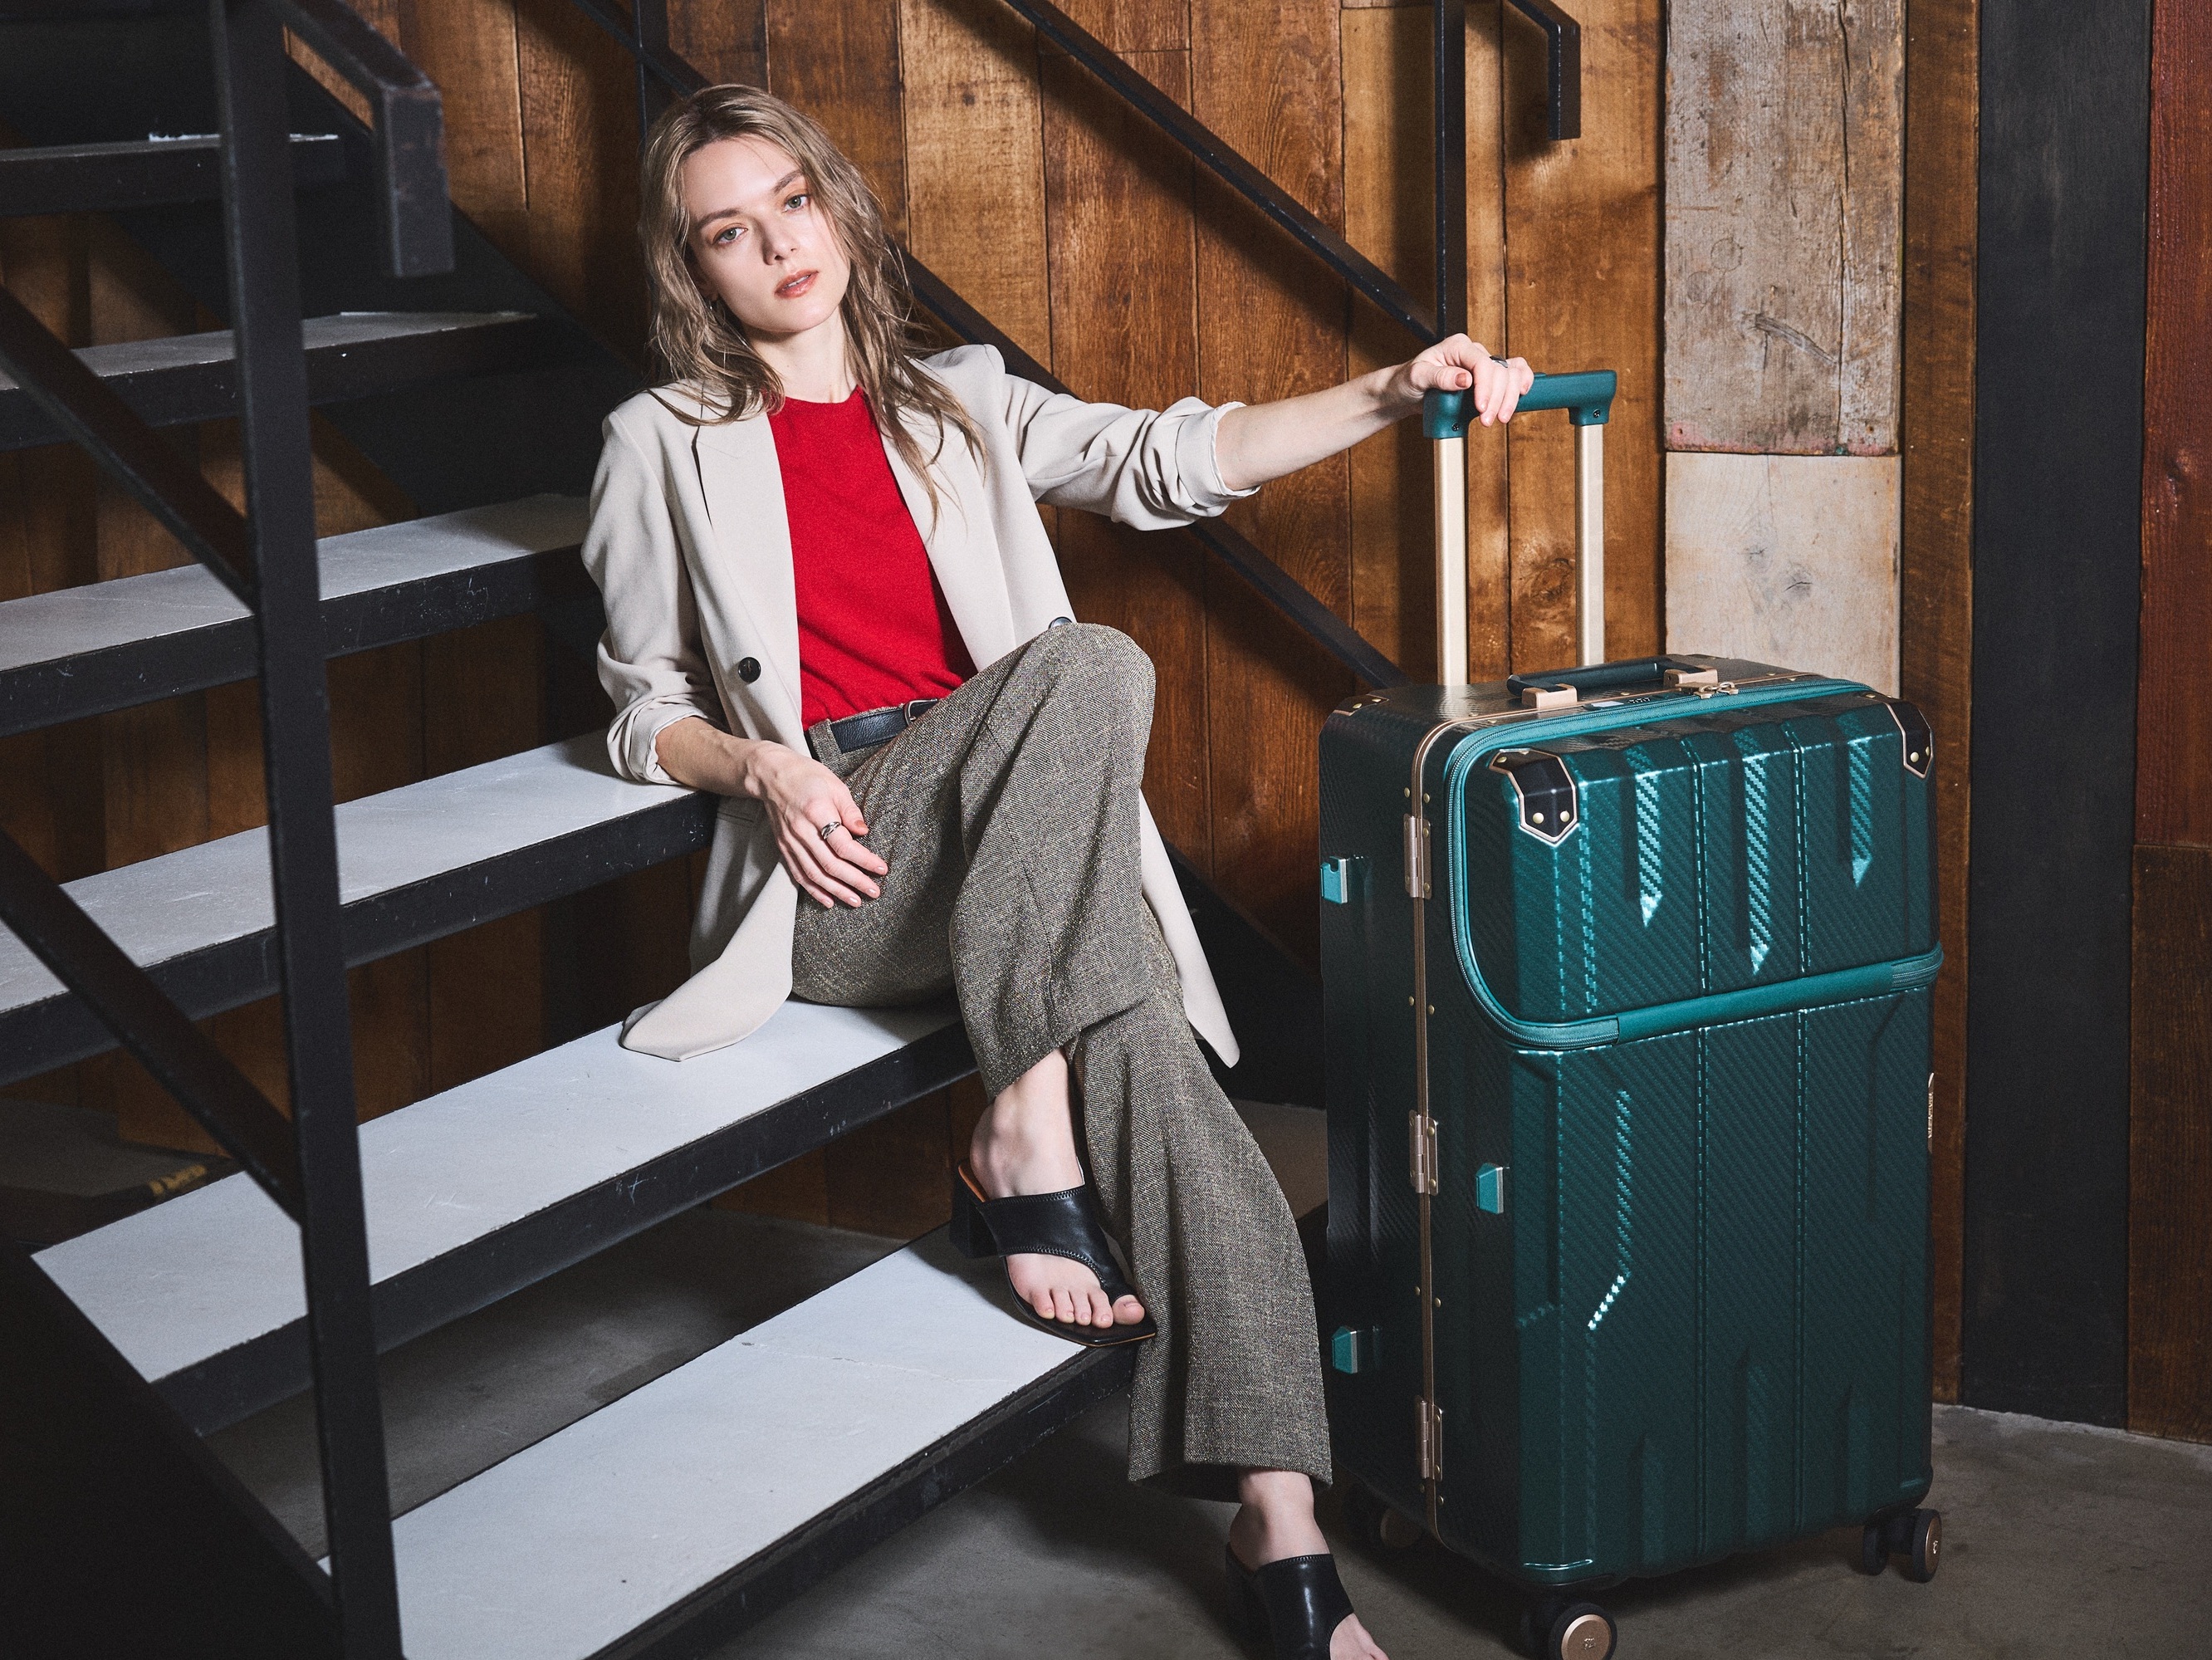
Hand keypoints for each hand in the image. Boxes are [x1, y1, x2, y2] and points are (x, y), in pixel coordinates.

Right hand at [744, 741, 887, 907]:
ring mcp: (790, 841)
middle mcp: (802, 831)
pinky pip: (799, 874)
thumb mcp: (834, 785)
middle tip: (874, 892)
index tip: (881, 868)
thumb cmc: (806, 776)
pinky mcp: (784, 847)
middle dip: (855, 881)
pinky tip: (829, 900)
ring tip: (855, 901)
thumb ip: (850, 810)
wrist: (770, 775)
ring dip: (837, 891)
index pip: (843, 845)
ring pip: (815, 874)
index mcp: (817, 812)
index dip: (864, 860)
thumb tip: (864, 832)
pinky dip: (814, 890)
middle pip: (830, 864)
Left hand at [1389, 333, 1534, 426]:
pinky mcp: (1486, 378)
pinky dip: (1521, 384)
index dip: (1485, 387)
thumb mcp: (1417, 377)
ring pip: (1511, 373)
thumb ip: (1440, 377)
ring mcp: (1482, 365)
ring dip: (1510, 397)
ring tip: (1500, 418)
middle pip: (1500, 371)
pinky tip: (1522, 396)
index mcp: (1458, 346)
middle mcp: (1473, 352)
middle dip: (1498, 398)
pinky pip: (1513, 375)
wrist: (1407, 391)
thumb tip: (1465, 380)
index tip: (1481, 408)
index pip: (1481, 363)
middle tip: (1487, 421)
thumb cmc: (1408, 380)